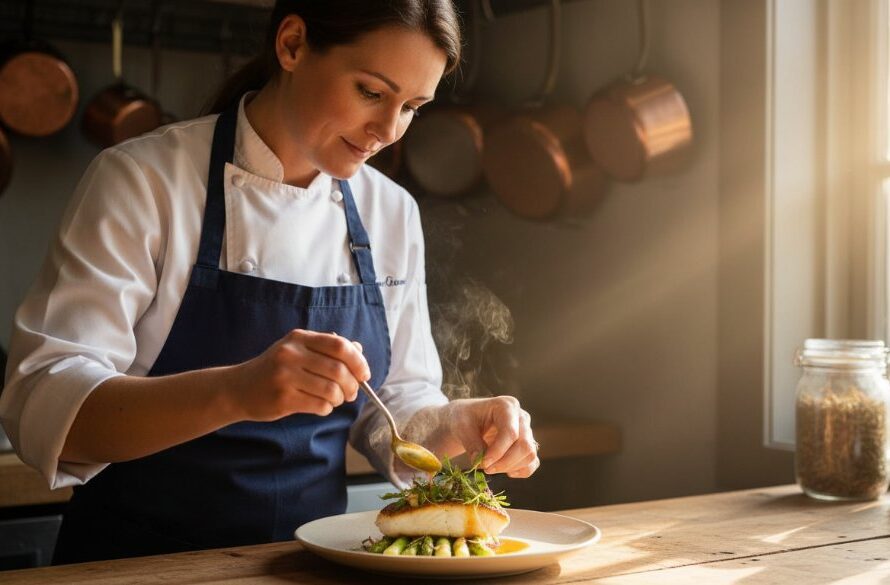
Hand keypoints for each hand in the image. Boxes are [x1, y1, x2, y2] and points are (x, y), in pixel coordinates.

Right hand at [230, 329, 369, 420]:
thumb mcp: (297, 351)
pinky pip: (319, 405)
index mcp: (299, 338)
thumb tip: (359, 350)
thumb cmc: (274, 370)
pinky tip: (321, 407)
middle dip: (352, 385)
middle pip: (338, 370)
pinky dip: (327, 409)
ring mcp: (285, 376)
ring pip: (331, 390)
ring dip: (340, 399)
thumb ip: (327, 349)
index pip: (339, 345)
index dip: (358, 361)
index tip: (364, 374)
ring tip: (335, 400)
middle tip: (351, 393)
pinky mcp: (283, 398)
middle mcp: (291, 354)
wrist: (238, 389)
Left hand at [444, 397, 538, 477]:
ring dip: (510, 467)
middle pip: (524, 445)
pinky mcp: (527, 445)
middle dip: (505, 462)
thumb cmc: (465, 417)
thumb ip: (470, 442)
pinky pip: (532, 462)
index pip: (510, 432)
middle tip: (485, 469)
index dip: (498, 451)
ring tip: (490, 468)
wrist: (468, 420)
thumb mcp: (461, 425)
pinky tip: (505, 471)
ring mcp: (527, 431)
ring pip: (530, 455)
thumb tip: (479, 461)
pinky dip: (520, 471)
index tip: (483, 463)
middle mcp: (521, 417)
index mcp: (507, 406)